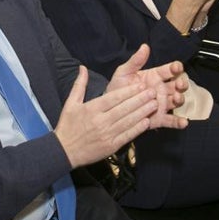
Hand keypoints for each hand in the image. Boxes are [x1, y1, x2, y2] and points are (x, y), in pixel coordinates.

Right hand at [56, 46, 187, 168]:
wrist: (64, 151)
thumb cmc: (68, 126)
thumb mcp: (70, 103)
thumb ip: (79, 85)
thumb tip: (83, 68)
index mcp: (92, 109)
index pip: (114, 98)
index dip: (129, 92)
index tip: (141, 85)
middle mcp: (101, 121)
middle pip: (124, 108)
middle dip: (140, 100)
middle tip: (153, 92)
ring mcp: (107, 134)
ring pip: (128, 121)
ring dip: (143, 112)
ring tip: (154, 104)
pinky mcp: (111, 146)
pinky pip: (127, 136)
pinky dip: (137, 129)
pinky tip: (147, 122)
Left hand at [105, 45, 187, 129]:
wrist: (111, 107)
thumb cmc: (119, 87)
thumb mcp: (124, 72)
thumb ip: (135, 61)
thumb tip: (144, 46)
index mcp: (155, 76)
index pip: (169, 70)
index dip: (175, 67)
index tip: (177, 66)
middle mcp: (162, 89)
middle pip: (177, 85)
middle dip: (182, 83)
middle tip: (180, 84)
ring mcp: (162, 104)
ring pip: (177, 100)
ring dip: (180, 99)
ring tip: (177, 98)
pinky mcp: (160, 118)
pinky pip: (171, 120)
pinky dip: (179, 122)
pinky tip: (184, 122)